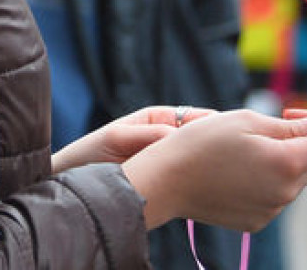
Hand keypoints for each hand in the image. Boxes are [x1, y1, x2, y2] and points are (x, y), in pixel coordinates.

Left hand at [52, 106, 215, 173]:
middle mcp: (163, 138)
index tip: (226, 130)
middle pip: (199, 138)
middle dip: (215, 143)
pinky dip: (198, 183)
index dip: (210, 122)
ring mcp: (166, 162)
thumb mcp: (116, 138)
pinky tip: (207, 189)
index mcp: (155, 120)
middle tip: (232, 152)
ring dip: (207, 164)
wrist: (74, 185)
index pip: (191, 117)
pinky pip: (187, 180)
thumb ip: (145, 134)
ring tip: (222, 171)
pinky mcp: (164, 184)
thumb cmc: (89, 156)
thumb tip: (175, 135)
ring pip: (196, 160)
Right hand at [120, 108, 306, 231]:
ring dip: (282, 161)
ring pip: (295, 179)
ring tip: (244, 151)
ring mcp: (272, 211)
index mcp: (288, 163)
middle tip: (263, 129)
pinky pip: (276, 196)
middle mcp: (286, 193)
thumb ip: (292, 125)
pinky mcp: (257, 222)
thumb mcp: (247, 120)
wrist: (166, 181)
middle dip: (301, 142)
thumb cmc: (203, 142)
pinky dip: (266, 181)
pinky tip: (237, 172)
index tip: (292, 114)